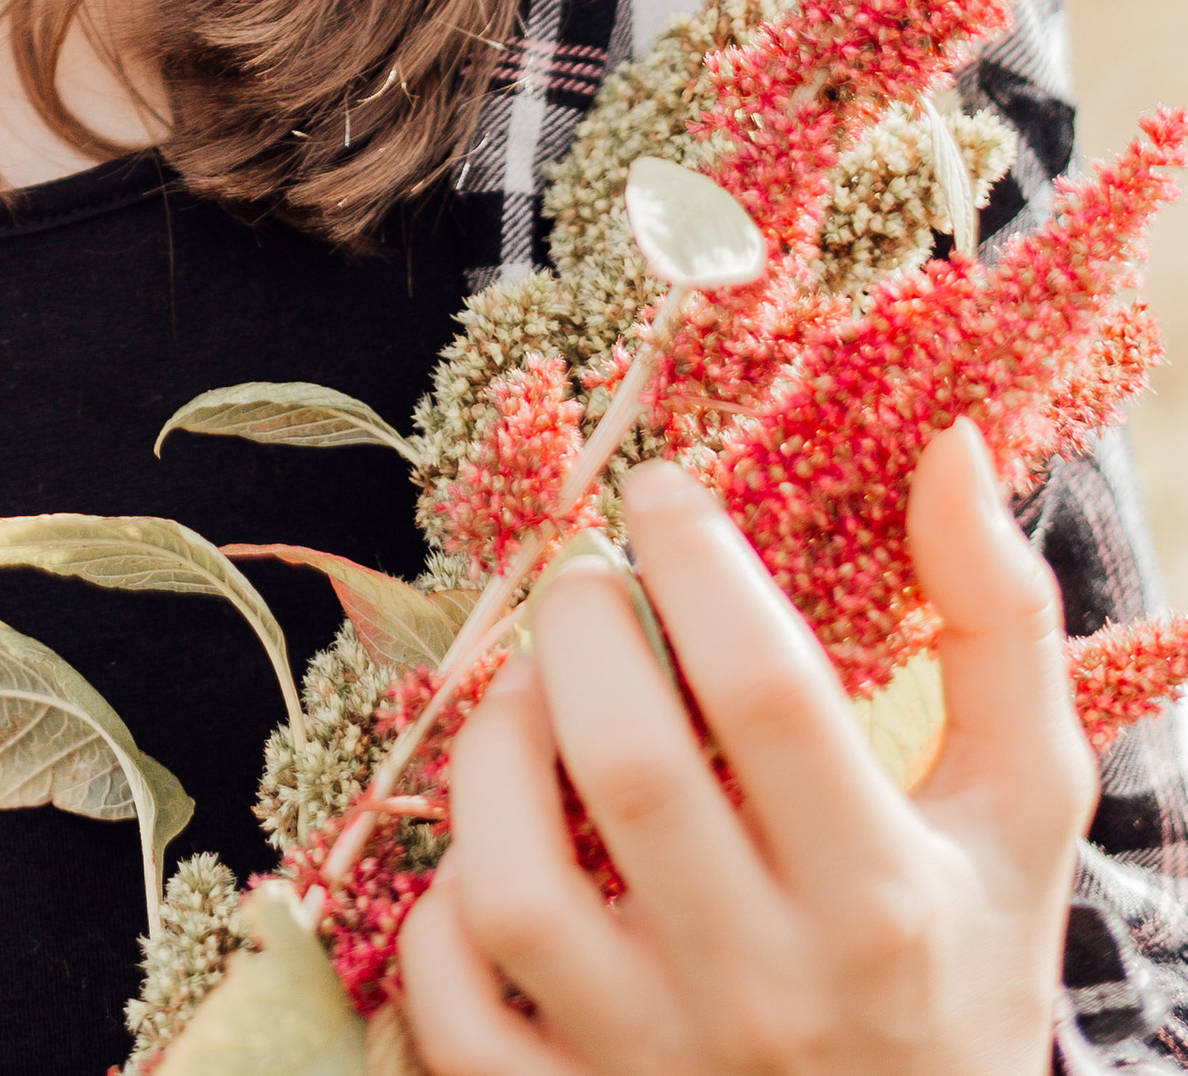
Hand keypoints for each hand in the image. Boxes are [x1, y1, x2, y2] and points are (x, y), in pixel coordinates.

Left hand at [394, 422, 1093, 1074]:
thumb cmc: (961, 962)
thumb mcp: (1021, 811)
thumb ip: (999, 628)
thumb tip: (948, 446)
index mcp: (884, 900)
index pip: (766, 689)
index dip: (693, 559)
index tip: (660, 490)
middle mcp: (771, 990)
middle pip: (629, 767)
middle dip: (582, 628)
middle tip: (584, 579)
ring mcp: (660, 1066)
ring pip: (517, 891)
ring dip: (494, 755)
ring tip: (526, 696)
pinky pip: (456, 1013)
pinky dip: (439, 918)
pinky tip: (487, 854)